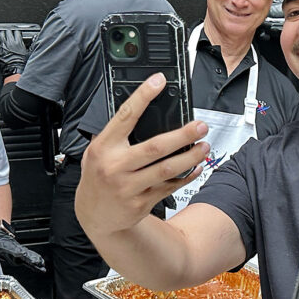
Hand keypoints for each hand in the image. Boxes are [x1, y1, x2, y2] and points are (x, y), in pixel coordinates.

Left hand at [0, 29, 27, 77]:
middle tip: (10, 34)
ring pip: (1, 34)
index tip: (17, 33)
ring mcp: (3, 45)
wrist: (14, 71)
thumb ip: (30, 45)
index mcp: (19, 43)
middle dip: (9, 32)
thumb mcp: (29, 53)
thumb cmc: (22, 64)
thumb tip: (33, 40)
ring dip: (2, 33)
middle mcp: (10, 42)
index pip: (17, 32)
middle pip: (8, 31)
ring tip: (3, 34)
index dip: (17, 32)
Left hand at [0, 229, 45, 272]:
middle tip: (41, 264)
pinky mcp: (18, 254)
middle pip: (26, 254)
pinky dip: (34, 261)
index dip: (24, 256)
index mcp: (7, 246)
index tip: (31, 259)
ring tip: (42, 267)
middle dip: (33, 259)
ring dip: (36, 261)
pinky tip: (38, 266)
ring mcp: (17, 251)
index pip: (17, 252)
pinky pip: (27, 258)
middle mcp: (15, 249)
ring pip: (28, 256)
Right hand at [75, 72, 209, 237]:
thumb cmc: (99, 177)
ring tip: (204, 145)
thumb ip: (116, 134)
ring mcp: (129, 186)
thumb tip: (144, 108)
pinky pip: (170, 187)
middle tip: (200, 126)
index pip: (125, 116)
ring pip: (167, 169)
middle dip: (183, 135)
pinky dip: (187, 176)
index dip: (143, 96)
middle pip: (155, 146)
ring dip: (190, 156)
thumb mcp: (96, 152)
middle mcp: (115, 166)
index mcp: (103, 147)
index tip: (159, 81)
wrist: (94, 217)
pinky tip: (197, 167)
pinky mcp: (141, 202)